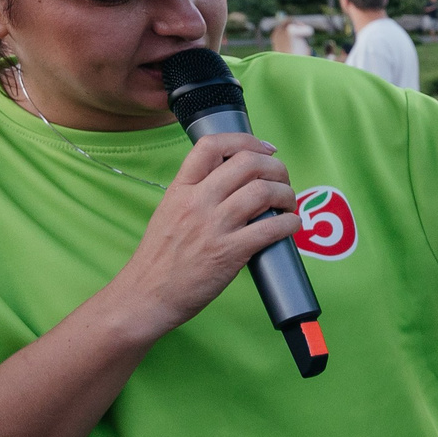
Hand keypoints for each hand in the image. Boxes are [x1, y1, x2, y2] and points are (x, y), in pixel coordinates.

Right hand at [107, 132, 302, 340]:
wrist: (146, 295)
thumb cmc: (160, 259)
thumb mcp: (169, 211)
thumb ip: (196, 193)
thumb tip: (233, 181)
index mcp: (180, 189)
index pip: (211, 146)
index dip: (246, 141)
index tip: (265, 149)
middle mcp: (197, 202)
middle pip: (247, 163)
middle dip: (276, 167)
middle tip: (282, 180)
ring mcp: (214, 226)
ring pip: (263, 191)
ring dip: (286, 194)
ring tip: (288, 204)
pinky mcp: (229, 253)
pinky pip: (271, 228)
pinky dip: (289, 223)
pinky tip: (291, 225)